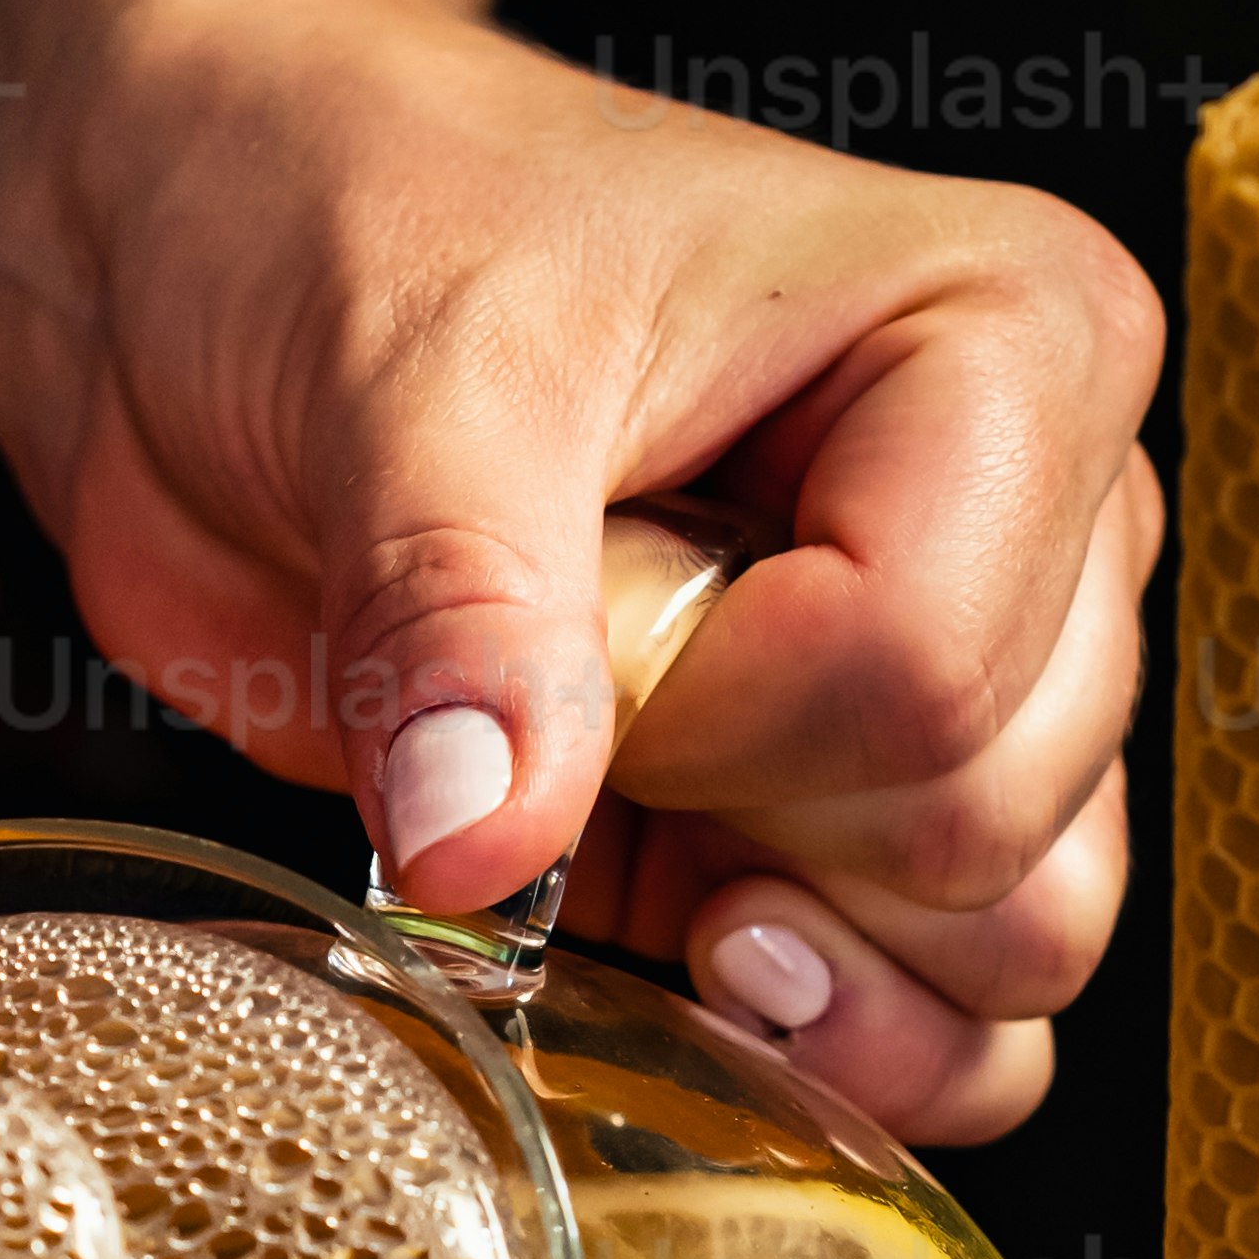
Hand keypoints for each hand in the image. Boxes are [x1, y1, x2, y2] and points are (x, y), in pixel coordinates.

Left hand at [0, 0, 1165, 1151]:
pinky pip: (959, 1017)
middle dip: (744, 823)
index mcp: (1009, 341)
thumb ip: (455, 616)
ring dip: (801, 961)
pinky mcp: (856, 813)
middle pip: (987, 830)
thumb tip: (479, 850)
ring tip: (622, 825)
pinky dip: (825, 1038)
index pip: (925, 672)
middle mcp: (1044, 515)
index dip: (711, 715)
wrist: (215, 259)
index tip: (568, 615)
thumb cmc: (345, 220)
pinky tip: (679, 955)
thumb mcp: (394, 384)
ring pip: (1011, 943)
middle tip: (574, 684)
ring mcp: (971, 676)